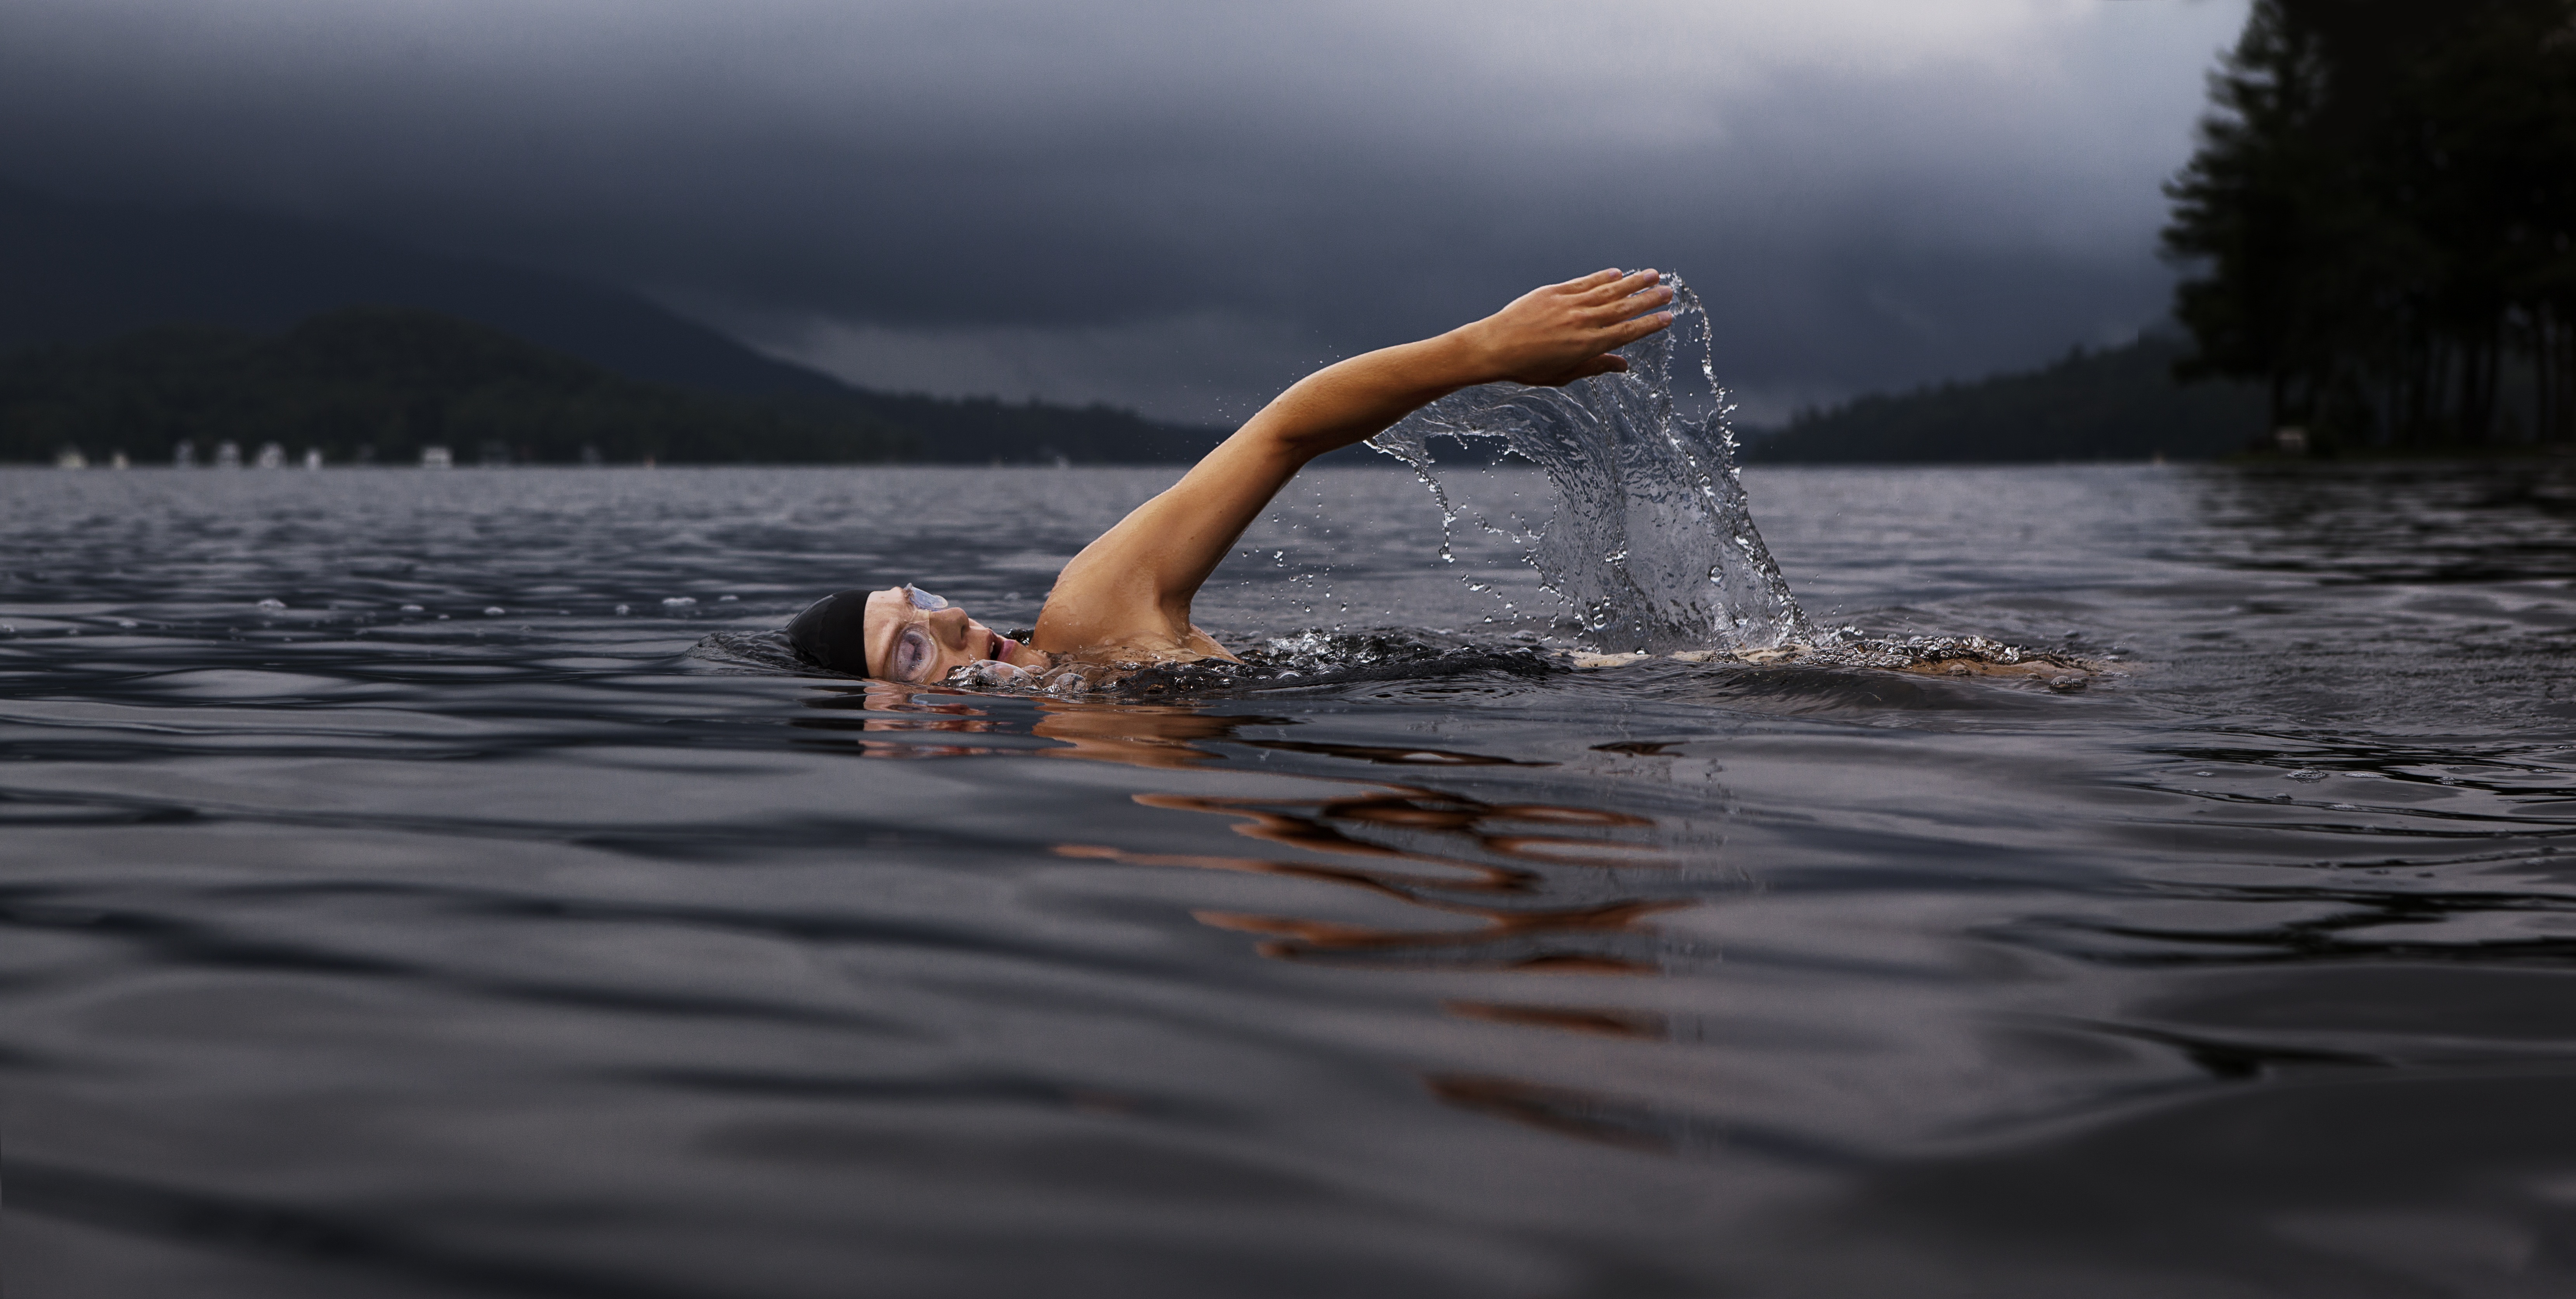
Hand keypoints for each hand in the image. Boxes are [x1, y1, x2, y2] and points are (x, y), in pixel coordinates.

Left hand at [1452, 268, 1675, 387]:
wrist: (1494, 346)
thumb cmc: (1527, 366)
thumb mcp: (1564, 374)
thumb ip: (1595, 367)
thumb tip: (1623, 366)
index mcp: (1587, 346)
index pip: (1627, 333)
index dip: (1650, 324)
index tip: (1668, 317)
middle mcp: (1583, 322)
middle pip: (1624, 308)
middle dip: (1649, 299)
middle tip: (1669, 291)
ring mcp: (1570, 304)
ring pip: (1609, 290)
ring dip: (1633, 282)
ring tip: (1653, 274)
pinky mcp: (1555, 292)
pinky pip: (1585, 282)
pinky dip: (1602, 276)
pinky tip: (1617, 272)